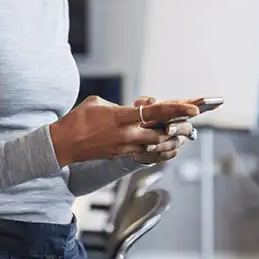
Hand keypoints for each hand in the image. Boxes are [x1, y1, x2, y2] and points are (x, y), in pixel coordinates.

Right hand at [48, 96, 198, 166]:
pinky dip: (161, 151)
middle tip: (195, 124)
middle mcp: (127, 134)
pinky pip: (147, 155)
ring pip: (158, 146)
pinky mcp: (122, 155)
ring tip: (186, 135)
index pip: (156, 112)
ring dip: (174, 140)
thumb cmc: (78, 119)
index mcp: (121, 117)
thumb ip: (122, 105)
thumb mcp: (99, 102)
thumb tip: (137, 109)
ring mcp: (125, 147)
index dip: (177, 110)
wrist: (63, 144)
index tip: (194, 109)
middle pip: (163, 132)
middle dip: (182, 128)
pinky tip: (171, 148)